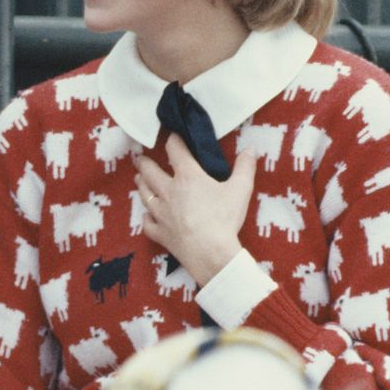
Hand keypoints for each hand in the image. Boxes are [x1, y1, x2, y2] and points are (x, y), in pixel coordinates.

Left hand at [134, 134, 256, 285]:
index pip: (175, 151)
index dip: (173, 140)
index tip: (172, 136)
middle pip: (150, 172)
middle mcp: (168, 191)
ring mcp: (160, 213)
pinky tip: (147, 216)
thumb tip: (251, 149)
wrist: (209, 252)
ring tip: (138, 179)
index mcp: (187, 177)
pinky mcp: (159, 233)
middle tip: (139, 158)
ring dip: (141, 185)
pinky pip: (147, 223)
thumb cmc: (224, 219)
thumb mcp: (240, 190)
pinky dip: (146, 218)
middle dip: (144, 163)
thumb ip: (245, 167)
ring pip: (145, 194)